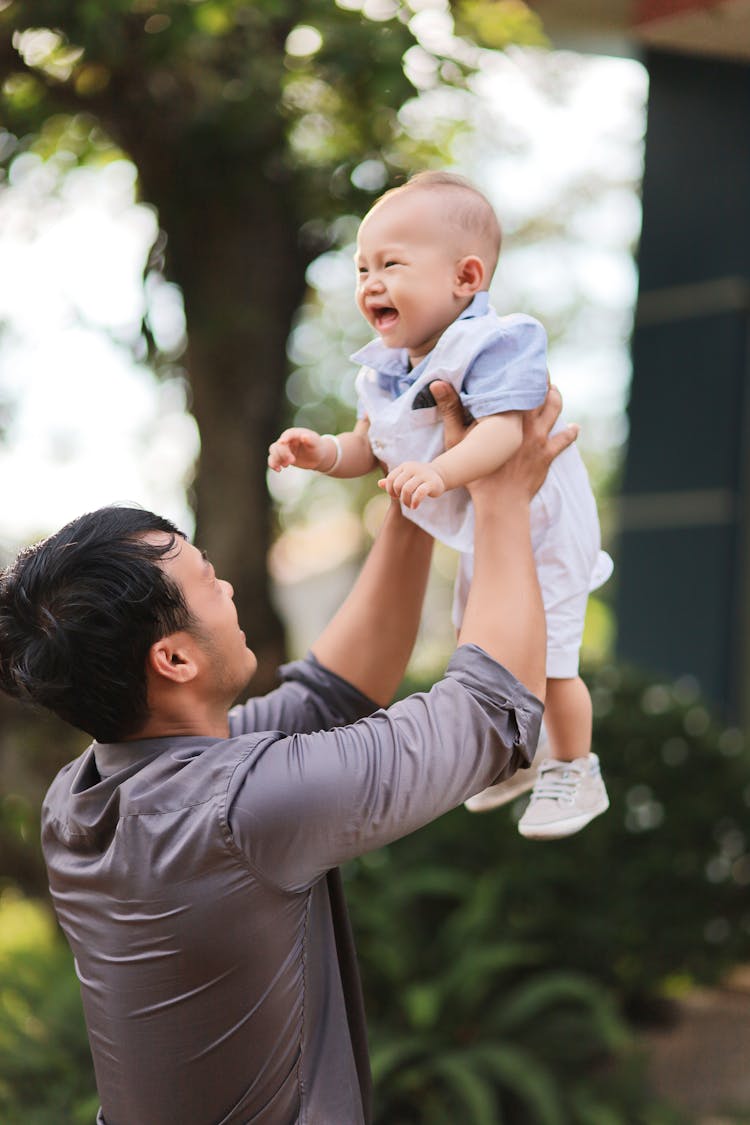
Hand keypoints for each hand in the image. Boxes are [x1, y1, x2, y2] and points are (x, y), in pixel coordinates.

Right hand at [267, 428, 336, 472]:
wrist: (317, 456)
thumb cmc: (317, 447)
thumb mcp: (316, 443)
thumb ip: (310, 440)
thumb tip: (304, 436)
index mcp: (295, 433)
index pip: (287, 434)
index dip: (284, 438)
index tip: (282, 443)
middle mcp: (287, 439)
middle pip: (279, 444)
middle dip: (283, 453)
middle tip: (292, 461)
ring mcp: (283, 448)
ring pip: (273, 450)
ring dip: (276, 459)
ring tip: (286, 466)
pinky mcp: (282, 456)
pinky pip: (273, 459)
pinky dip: (273, 464)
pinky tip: (278, 470)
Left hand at [378, 461, 446, 508]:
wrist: (439, 475)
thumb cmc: (418, 478)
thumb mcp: (405, 478)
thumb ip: (392, 481)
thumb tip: (379, 483)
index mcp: (404, 466)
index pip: (390, 478)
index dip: (390, 490)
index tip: (396, 496)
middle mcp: (412, 468)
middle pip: (397, 485)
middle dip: (398, 496)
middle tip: (404, 501)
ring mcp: (423, 475)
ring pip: (407, 489)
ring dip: (405, 501)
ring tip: (409, 505)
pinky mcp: (431, 483)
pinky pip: (420, 493)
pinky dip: (415, 502)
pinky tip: (414, 506)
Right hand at [429, 379, 577, 499]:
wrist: (500, 501)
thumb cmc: (476, 472)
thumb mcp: (457, 439)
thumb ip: (450, 409)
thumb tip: (437, 383)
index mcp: (508, 415)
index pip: (517, 385)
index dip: (521, 370)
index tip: (522, 358)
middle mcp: (528, 422)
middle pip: (540, 393)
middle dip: (542, 380)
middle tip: (540, 369)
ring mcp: (540, 438)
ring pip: (554, 411)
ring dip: (555, 399)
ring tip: (553, 391)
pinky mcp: (547, 455)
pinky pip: (563, 440)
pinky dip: (570, 433)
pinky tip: (575, 428)